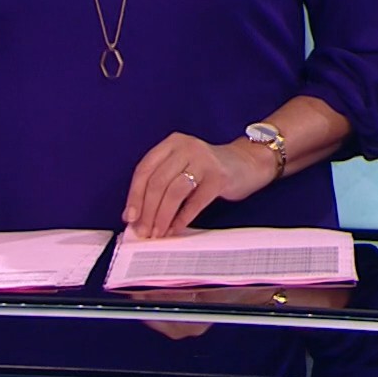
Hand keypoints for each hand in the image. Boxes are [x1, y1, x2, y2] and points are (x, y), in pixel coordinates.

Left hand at [123, 132, 279, 238]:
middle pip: (157, 182)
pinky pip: (196, 201)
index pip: (144, 170)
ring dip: (162, 216)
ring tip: (158, 233)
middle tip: (143, 231)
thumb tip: (136, 216)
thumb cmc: (208, 169)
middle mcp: (187, 147)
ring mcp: (204, 161)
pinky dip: (183, 218)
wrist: (247, 162)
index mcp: (172, 143)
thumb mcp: (181, 166)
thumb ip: (160, 183)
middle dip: (147, 211)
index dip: (134, 196)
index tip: (130, 218)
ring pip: (174, 192)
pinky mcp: (219, 177)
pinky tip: (175, 229)